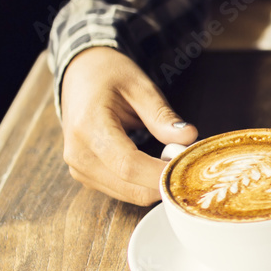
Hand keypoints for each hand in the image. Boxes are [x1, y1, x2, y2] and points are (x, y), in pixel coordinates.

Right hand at [60, 47, 197, 204]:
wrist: (80, 75)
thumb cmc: (109, 76)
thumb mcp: (140, 87)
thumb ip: (163, 116)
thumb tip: (189, 138)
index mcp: (88, 127)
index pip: (129, 165)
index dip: (163, 174)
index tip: (191, 169)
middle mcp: (78, 154)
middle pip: (132, 188)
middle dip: (166, 182)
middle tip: (191, 162)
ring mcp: (80, 169)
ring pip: (131, 195)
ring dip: (158, 185)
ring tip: (173, 157)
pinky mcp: (87, 176)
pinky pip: (124, 192)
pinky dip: (146, 185)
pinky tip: (158, 164)